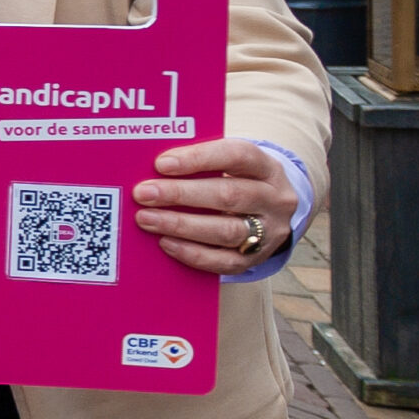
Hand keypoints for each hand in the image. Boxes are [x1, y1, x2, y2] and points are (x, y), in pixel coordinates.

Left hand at [134, 139, 296, 275]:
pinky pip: (225, 262)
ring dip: (181, 225)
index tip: (161, 163)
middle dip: (181, 194)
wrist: (266, 214)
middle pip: (229, 195)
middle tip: (143, 193)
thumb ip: (198, 163)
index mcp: (267, 167)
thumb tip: (151, 169)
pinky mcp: (257, 259)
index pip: (237, 156)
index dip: (199, 158)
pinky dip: (193, 253)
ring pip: (226, 230)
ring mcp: (269, 232)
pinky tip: (166, 243)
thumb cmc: (236, 181)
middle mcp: (275, 199)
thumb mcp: (228, 165)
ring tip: (147, 219)